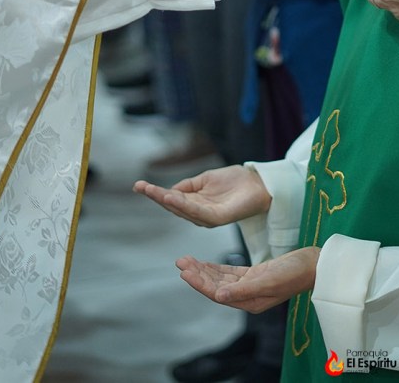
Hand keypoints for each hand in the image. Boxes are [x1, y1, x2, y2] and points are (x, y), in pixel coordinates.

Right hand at [132, 164, 270, 226]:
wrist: (259, 183)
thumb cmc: (235, 181)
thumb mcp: (206, 179)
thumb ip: (189, 185)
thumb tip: (169, 190)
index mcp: (195, 204)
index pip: (172, 199)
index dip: (155, 193)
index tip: (139, 185)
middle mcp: (198, 214)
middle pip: (173, 206)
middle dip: (156, 196)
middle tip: (140, 187)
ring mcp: (207, 217)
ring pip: (182, 210)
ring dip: (167, 200)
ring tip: (153, 191)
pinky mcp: (218, 218)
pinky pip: (198, 212)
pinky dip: (184, 205)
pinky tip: (173, 197)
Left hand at [177, 247, 319, 313]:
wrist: (316, 265)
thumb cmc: (296, 272)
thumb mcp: (270, 280)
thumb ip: (244, 289)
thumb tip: (219, 295)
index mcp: (250, 302)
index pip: (218, 294)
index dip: (200, 283)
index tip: (185, 272)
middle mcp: (247, 297)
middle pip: (216, 286)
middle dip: (197, 275)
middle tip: (180, 262)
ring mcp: (250, 286)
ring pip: (220, 279)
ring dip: (203, 270)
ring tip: (186, 260)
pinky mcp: (254, 275)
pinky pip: (230, 273)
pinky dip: (215, 267)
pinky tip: (204, 263)